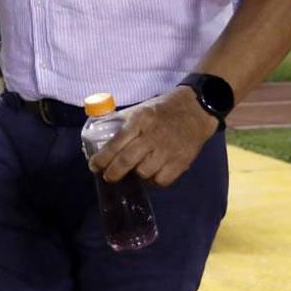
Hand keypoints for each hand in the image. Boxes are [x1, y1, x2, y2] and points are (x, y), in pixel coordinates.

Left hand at [88, 87, 218, 188]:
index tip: (94, 166)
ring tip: (134, 170)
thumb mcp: (140, 109)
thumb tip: (100, 136)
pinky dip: (154, 181)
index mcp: (140, 121)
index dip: (102, 158)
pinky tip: (151, 174)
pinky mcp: (181, 162)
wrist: (196, 110)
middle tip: (108, 176)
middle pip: (127, 161)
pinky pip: (162, 181)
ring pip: (144, 173)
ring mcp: (168, 150)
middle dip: (113, 173)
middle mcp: (153, 136)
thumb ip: (122, 123)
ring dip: (136, 175)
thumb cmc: (162, 109)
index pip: (116, 144)